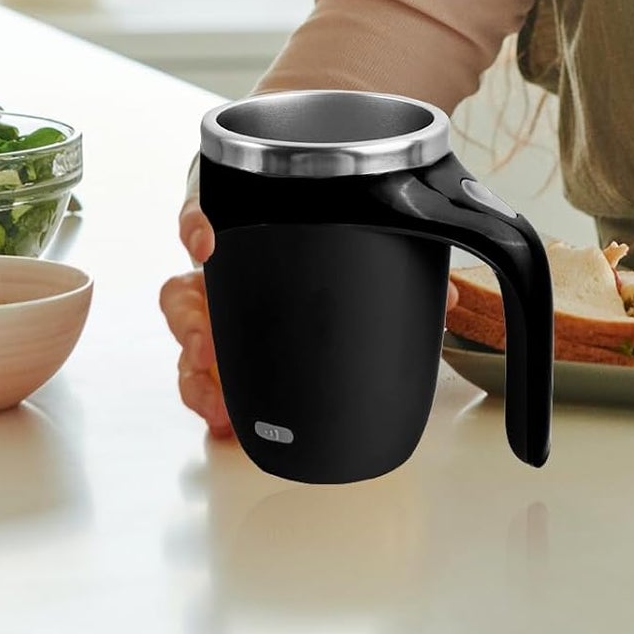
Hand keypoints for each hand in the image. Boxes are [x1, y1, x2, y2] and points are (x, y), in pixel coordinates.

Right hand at [160, 195, 461, 439]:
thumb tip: (451, 296)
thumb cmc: (326, 224)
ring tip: (217, 406)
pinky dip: (209, 400)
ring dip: (195, 376)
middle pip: (182, 295)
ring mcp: (216, 311)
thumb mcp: (360, 230)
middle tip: (207, 350)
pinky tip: (225, 422)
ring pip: (185, 343)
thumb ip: (406, 254)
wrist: (317, 211)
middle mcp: (222, 272)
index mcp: (246, 227)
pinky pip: (201, 376)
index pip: (204, 213)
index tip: (205, 241)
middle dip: (191, 325)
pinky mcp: (220, 346)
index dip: (195, 224)